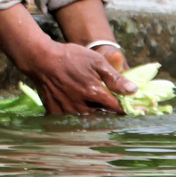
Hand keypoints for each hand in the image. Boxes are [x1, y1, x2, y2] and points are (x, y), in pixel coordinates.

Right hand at [0, 2, 133, 114]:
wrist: (41, 58)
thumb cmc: (70, 57)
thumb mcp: (96, 61)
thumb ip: (115, 78)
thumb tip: (134, 91)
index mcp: (95, 93)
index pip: (118, 108)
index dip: (126, 108)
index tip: (135, 109)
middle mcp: (82, 106)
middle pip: (103, 116)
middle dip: (109, 111)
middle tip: (109, 104)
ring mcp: (68, 111)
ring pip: (88, 119)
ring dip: (94, 114)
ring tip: (93, 104)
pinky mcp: (56, 112)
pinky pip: (72, 119)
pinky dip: (77, 115)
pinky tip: (77, 105)